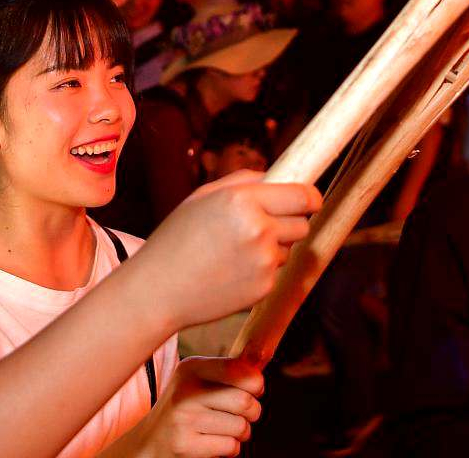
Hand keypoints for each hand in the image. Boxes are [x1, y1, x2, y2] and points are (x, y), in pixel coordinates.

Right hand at [127, 357, 262, 457]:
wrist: (150, 440)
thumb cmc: (183, 408)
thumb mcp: (199, 379)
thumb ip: (229, 371)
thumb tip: (261, 362)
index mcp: (192, 367)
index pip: (240, 370)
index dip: (256, 383)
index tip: (254, 389)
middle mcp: (186, 390)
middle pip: (245, 401)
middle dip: (253, 412)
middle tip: (244, 414)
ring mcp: (184, 419)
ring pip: (240, 427)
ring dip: (241, 433)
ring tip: (226, 429)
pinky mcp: (185, 445)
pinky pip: (230, 446)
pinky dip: (230, 448)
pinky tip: (216, 442)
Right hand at [135, 171, 319, 329]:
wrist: (158, 290)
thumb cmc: (176, 240)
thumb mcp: (203, 197)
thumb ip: (244, 181)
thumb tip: (277, 177)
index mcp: (242, 200)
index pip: (302, 195)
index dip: (310, 197)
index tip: (310, 199)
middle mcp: (258, 228)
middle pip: (302, 223)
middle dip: (290, 222)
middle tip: (264, 226)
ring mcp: (263, 260)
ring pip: (289, 248)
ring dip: (273, 247)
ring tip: (235, 252)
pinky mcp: (264, 286)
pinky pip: (275, 270)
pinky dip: (261, 270)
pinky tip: (232, 271)